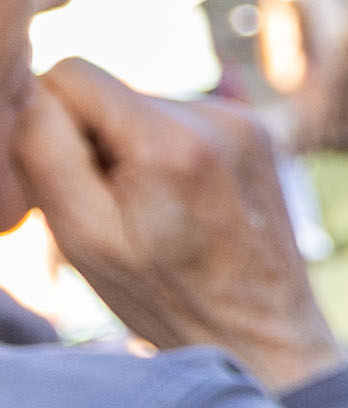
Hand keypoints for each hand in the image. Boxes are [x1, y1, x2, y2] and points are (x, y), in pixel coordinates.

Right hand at [16, 63, 346, 394]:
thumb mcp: (83, 233)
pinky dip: (160, 152)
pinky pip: (177, 120)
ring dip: (126, 148)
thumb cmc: (164, 296)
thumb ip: (44, 148)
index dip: (50, 122)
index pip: (70, 74)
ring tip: (149, 211)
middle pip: (107, 91)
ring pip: (138, 106)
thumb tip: (26, 86)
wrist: (261, 333)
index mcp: (171, 142)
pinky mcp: (256, 132)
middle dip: (90, 139)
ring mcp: (244, 121)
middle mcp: (217, 117)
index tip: (71, 179)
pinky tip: (178, 203)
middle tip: (111, 206)